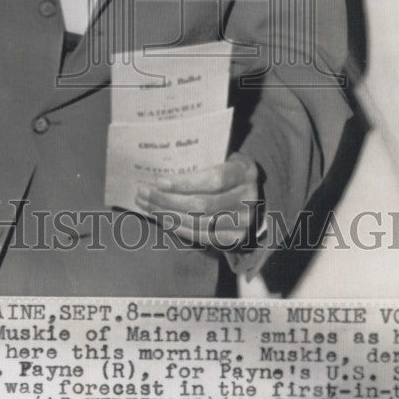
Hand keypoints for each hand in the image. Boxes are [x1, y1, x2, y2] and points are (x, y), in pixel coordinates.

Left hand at [135, 152, 260, 250]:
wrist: (256, 196)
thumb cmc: (230, 171)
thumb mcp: (225, 158)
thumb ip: (204, 162)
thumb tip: (164, 169)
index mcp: (245, 173)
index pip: (213, 180)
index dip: (185, 183)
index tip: (158, 182)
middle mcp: (248, 199)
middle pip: (202, 204)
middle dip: (168, 200)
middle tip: (143, 193)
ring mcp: (242, 223)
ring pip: (198, 222)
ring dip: (167, 215)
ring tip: (146, 205)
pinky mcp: (233, 239)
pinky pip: (201, 236)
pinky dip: (178, 228)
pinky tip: (161, 218)